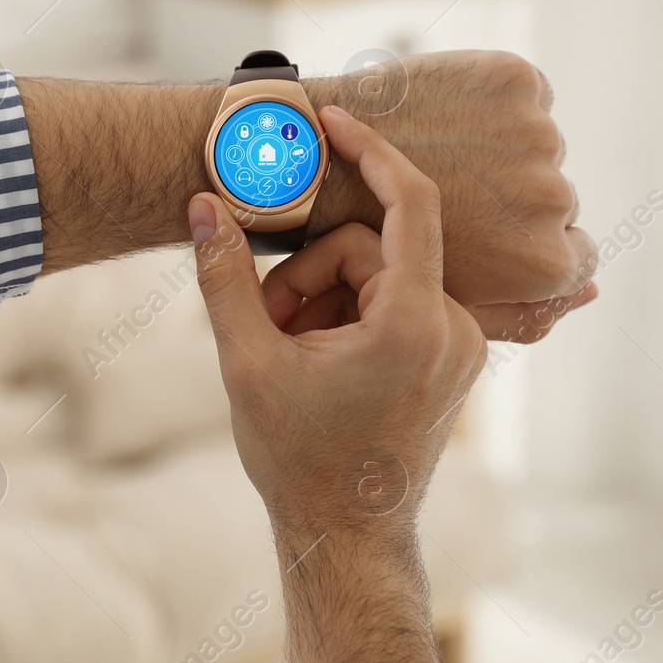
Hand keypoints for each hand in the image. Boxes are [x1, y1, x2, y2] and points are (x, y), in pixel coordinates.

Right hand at [190, 105, 491, 662]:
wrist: (346, 541)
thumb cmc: (298, 463)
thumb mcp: (247, 364)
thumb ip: (224, 277)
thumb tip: (202, 205)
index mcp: (416, 325)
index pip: (410, 203)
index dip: (370, 151)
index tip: (331, 121)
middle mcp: (456, 330)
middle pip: (372, 249)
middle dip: (309, 275)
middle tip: (264, 324)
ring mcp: (460, 347)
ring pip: (380, 276)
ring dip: (323, 299)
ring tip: (285, 354)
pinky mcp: (451, 361)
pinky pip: (395, 303)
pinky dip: (348, 316)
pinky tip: (313, 360)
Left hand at [306, 50, 597, 341]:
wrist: (304, 166)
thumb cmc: (363, 245)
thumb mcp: (444, 304)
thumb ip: (522, 311)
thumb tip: (593, 292)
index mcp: (543, 265)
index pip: (575, 253)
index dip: (526, 239)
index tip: (485, 229)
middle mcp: (553, 200)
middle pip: (555, 195)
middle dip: (510, 193)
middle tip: (450, 192)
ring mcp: (538, 137)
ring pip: (539, 142)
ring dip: (502, 144)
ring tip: (439, 154)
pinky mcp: (518, 80)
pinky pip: (524, 91)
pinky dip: (491, 98)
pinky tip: (443, 114)